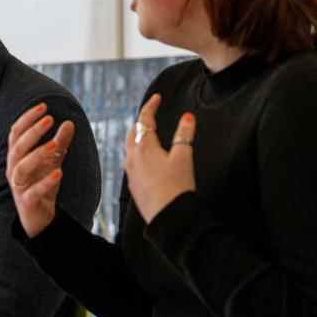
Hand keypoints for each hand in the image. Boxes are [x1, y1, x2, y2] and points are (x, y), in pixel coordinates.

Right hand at [6, 102, 74, 237]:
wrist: (38, 217)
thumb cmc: (41, 184)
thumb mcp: (53, 162)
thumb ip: (60, 143)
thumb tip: (69, 123)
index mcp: (16, 156)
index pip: (16, 133)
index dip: (27, 118)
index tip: (43, 107)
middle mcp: (13, 169)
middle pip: (17, 147)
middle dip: (33, 132)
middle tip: (49, 119)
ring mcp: (18, 186)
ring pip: (21, 168)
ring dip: (37, 154)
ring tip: (55, 145)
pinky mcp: (27, 202)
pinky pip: (33, 191)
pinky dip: (45, 182)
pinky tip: (59, 173)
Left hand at [123, 94, 196, 222]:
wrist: (169, 218)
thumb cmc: (177, 187)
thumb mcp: (184, 157)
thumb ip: (184, 135)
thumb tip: (187, 117)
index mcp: (144, 148)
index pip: (144, 120)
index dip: (150, 107)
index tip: (156, 98)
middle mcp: (132, 159)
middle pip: (133, 133)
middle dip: (141, 122)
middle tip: (150, 115)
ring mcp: (131, 174)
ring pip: (129, 149)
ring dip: (137, 138)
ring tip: (146, 134)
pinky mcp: (134, 186)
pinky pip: (131, 164)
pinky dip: (137, 154)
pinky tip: (144, 160)